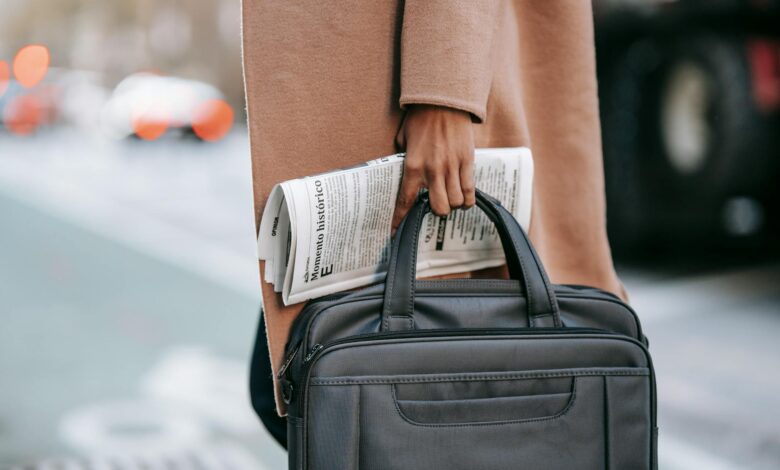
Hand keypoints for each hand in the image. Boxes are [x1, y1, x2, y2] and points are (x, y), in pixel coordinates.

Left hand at [392, 105, 475, 235]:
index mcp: (413, 165)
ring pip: (456, 202)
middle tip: (436, 206)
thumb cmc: (420, 117)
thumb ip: (404, 157)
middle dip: (437, 212)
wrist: (444, 100)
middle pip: (439, 208)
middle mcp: (433, 170)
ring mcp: (452, 166)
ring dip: (453, 206)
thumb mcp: (403, 138)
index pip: (406, 200)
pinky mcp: (468, 161)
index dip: (400, 219)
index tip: (395, 231)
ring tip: (451, 201)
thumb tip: (404, 171)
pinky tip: (465, 199)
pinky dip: (468, 199)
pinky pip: (470, 190)